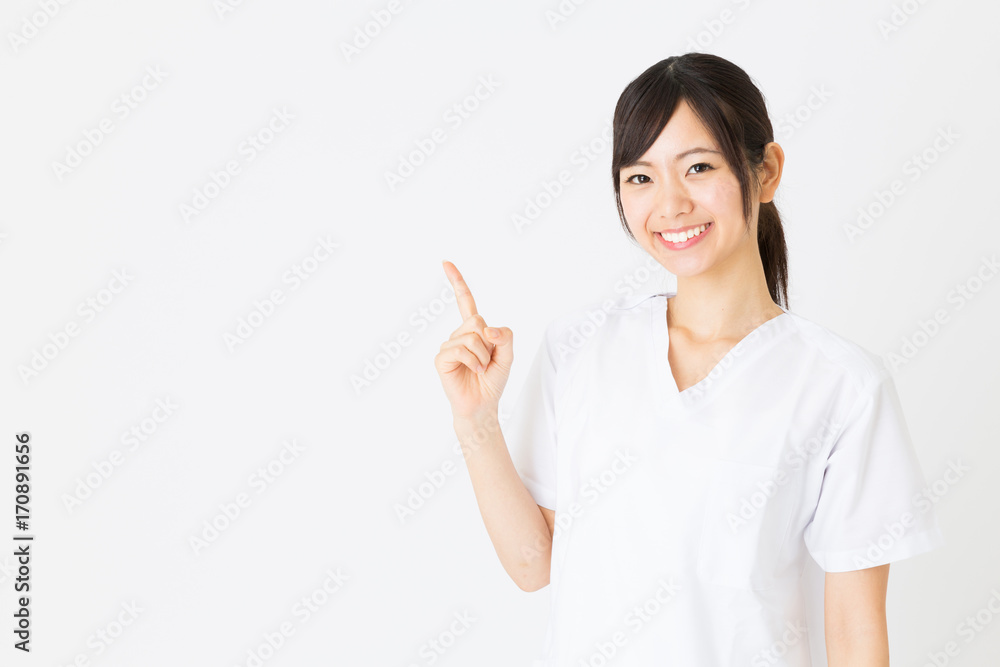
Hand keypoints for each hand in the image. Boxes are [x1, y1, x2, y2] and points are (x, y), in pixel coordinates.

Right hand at [434, 261, 513, 420]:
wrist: (482, 404)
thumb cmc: (492, 380)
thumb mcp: (508, 356)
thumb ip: (504, 336)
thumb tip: (487, 329)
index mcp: (473, 330)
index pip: (465, 301)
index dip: (457, 282)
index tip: (446, 263)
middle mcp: (458, 334)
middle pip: (477, 321)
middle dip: (489, 342)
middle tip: (487, 360)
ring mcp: (448, 345)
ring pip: (472, 337)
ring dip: (482, 356)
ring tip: (480, 369)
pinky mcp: (442, 358)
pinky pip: (460, 350)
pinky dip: (473, 362)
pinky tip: (473, 372)